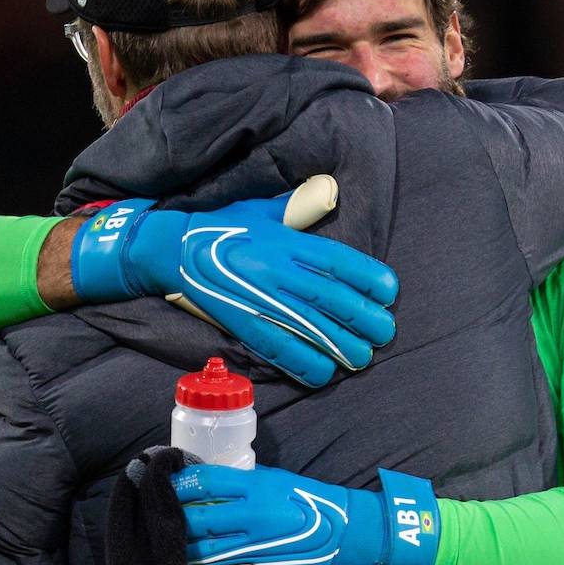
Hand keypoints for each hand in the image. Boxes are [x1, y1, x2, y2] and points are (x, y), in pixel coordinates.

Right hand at [70, 177, 398, 386]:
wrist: (175, 249)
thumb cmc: (224, 226)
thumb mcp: (264, 208)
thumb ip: (298, 206)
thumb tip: (328, 190)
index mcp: (288, 242)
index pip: (339, 262)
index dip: (369, 279)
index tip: (388, 292)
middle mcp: (279, 271)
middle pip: (334, 300)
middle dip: (365, 320)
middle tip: (383, 332)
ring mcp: (262, 299)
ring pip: (313, 328)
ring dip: (343, 347)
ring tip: (361, 358)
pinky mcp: (244, 323)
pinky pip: (281, 349)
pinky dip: (305, 364)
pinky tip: (323, 373)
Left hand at [172, 463, 439, 564]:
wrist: (342, 531)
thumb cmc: (302, 499)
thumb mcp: (270, 478)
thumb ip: (236, 482)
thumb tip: (191, 481)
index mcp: (257, 486)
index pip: (205, 481)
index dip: (175, 483)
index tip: (155, 483)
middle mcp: (255, 516)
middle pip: (196, 519)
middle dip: (166, 520)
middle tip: (147, 519)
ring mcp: (257, 549)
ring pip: (201, 554)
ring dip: (174, 555)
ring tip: (155, 551)